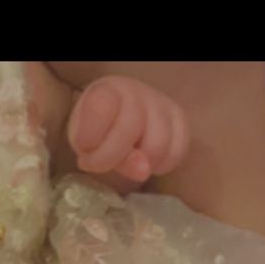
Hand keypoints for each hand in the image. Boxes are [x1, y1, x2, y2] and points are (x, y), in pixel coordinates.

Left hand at [68, 76, 189, 183]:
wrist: (117, 119)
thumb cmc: (98, 132)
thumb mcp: (88, 145)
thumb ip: (106, 157)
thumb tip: (143, 172)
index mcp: (105, 91)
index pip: (100, 109)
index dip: (91, 139)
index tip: (85, 152)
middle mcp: (135, 91)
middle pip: (129, 130)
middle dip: (114, 157)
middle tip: (109, 164)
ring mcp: (161, 103)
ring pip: (157, 146)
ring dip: (142, 165)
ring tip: (131, 162)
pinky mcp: (179, 118)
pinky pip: (177, 151)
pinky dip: (162, 165)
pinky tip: (149, 161)